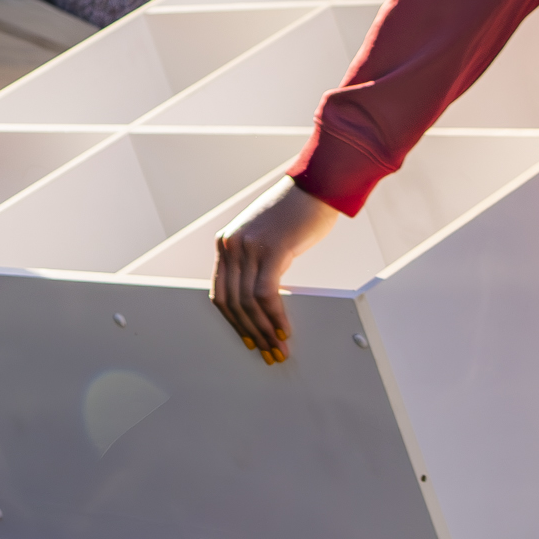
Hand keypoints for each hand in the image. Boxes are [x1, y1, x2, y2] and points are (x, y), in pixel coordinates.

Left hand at [210, 177, 342, 364]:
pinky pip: (267, 294)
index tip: (249, 339)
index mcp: (226, 243)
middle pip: (233, 302)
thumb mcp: (263, 236)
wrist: (316, 185)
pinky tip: (285, 330)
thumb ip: (255, 260)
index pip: (222, 293)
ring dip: (265, 331)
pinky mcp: (271, 249)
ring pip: (249, 302)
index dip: (234, 322)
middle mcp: (232, 245)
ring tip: (280, 348)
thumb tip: (261, 297)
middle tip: (268, 353)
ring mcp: (249, 247)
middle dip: (250, 332)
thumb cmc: (295, 211)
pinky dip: (275, 317)